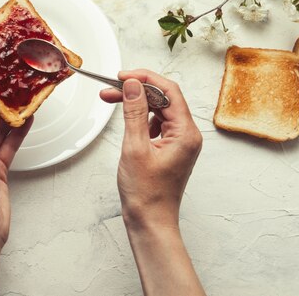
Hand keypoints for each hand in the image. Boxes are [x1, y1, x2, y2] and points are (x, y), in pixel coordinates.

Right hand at [100, 69, 201, 228]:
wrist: (150, 221)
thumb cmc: (146, 194)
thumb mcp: (134, 147)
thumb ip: (134, 112)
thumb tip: (133, 85)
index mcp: (186, 133)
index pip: (169, 91)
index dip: (146, 78)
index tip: (123, 76)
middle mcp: (187, 135)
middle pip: (164, 98)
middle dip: (137, 90)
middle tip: (111, 89)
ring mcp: (180, 142)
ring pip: (159, 109)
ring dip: (136, 103)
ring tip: (112, 100)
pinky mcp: (170, 148)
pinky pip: (157, 123)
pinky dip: (141, 117)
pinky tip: (127, 121)